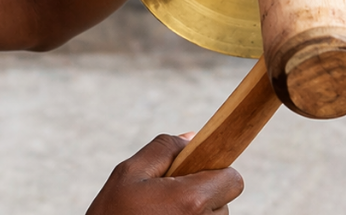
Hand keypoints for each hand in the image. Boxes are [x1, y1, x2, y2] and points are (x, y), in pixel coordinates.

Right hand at [86, 134, 243, 214]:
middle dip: (203, 191)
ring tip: (163, 210)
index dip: (214, 170)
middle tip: (169, 194)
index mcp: (190, 200)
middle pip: (224, 198)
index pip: (232, 179)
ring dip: (196, 210)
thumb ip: (163, 149)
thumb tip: (191, 138)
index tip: (194, 171)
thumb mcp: (128, 173)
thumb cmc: (113, 213)